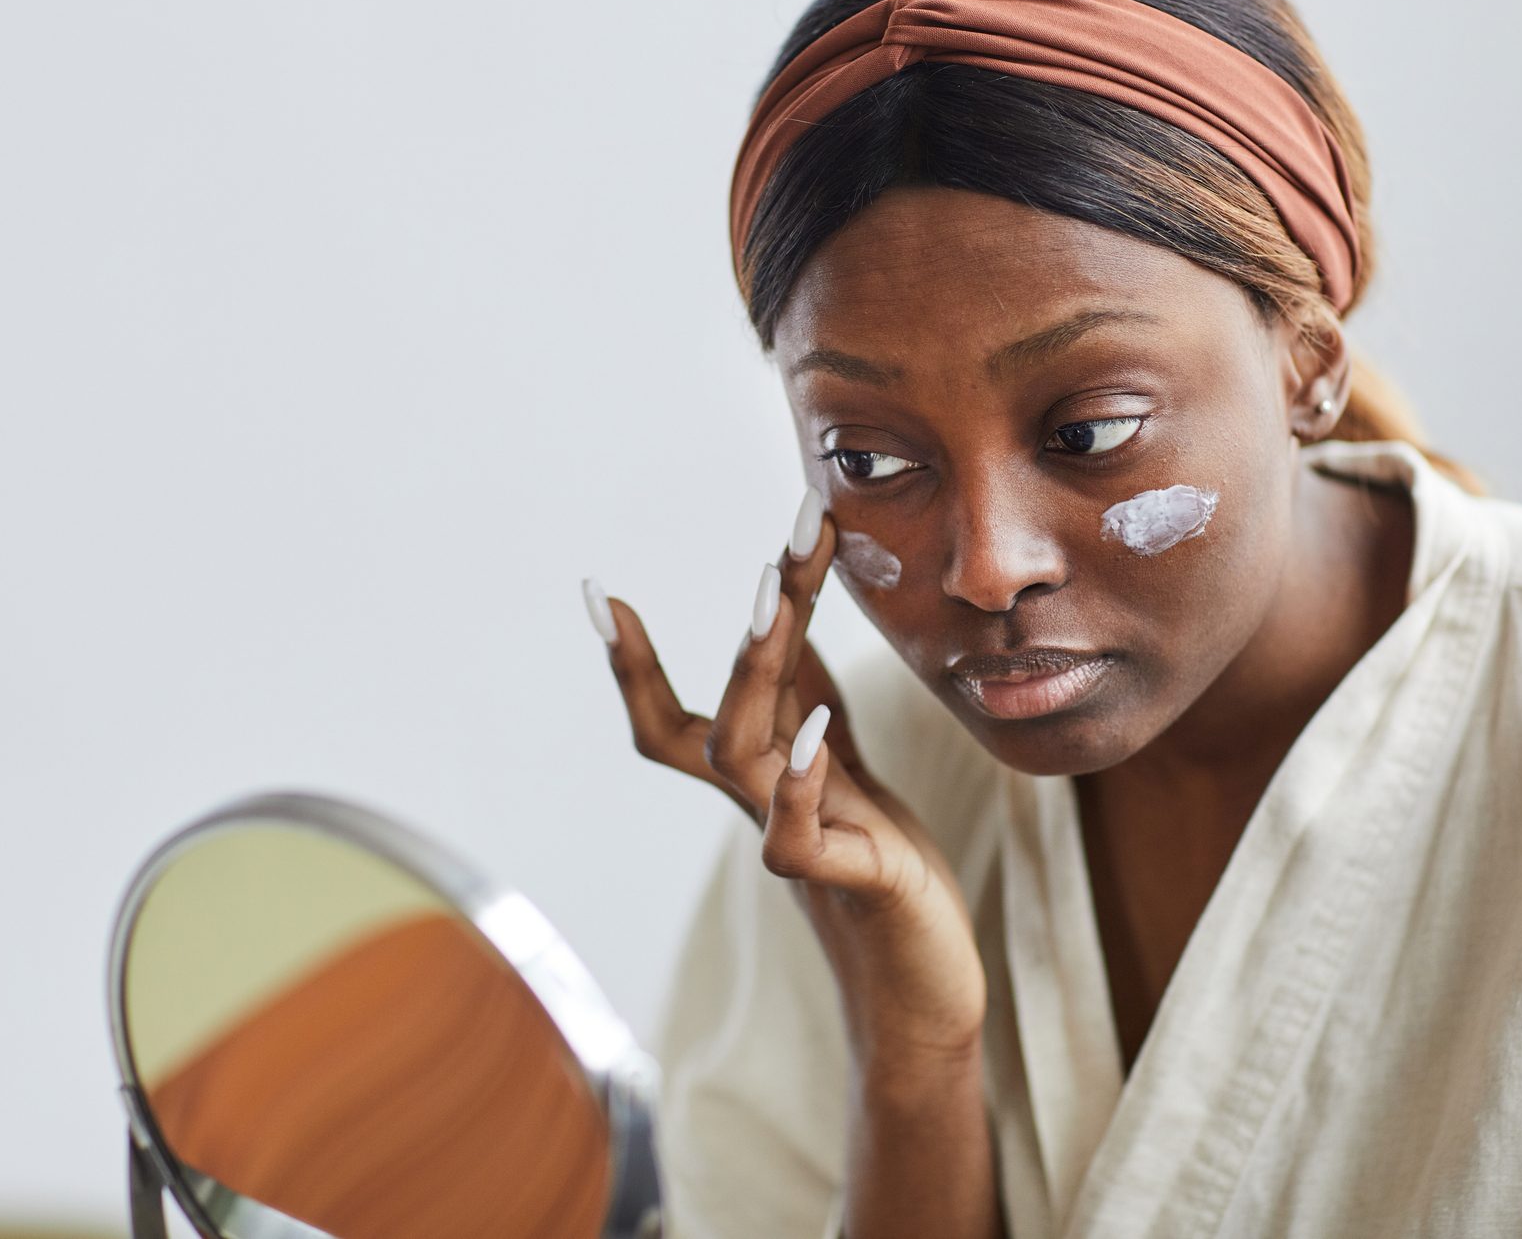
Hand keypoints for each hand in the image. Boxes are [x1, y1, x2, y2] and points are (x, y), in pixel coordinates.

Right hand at [584, 496, 984, 1059]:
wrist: (921, 972)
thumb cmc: (878, 861)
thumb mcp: (840, 757)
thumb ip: (804, 694)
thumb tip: (781, 610)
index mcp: (756, 774)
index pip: (670, 717)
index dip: (630, 663)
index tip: (599, 593)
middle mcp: (759, 803)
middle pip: (713, 713)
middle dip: (743, 627)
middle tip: (775, 549)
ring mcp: (794, 839)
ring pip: (740, 753)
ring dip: (756, 672)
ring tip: (772, 603)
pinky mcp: (845, 878)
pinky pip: (794, 836)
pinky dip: (796, 781)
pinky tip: (810, 732)